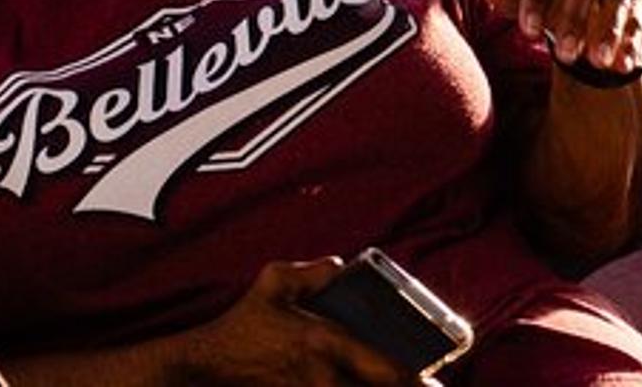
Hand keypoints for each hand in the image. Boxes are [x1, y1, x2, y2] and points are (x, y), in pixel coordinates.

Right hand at [180, 259, 416, 385]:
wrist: (208, 364)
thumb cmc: (243, 323)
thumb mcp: (273, 281)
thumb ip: (312, 271)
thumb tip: (341, 266)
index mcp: (324, 340)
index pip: (383, 369)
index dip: (414, 381)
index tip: (433, 382)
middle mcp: (324, 376)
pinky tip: (360, 385)